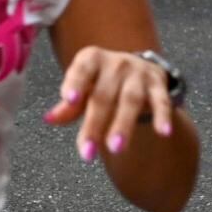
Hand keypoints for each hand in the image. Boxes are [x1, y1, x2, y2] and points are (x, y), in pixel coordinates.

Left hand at [43, 47, 175, 160]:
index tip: (68, 99)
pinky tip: (162, 132)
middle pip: (103, 95)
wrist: (138, 69)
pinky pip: (161, 100)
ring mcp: (138, 73)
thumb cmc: (102, 82)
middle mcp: (115, 63)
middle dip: (95, 124)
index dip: (75, 82)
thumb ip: (70, 105)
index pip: (81, 69)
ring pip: (130, 100)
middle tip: (87, 153)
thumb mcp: (84, 88)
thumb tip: (49, 119)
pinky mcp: (158, 84)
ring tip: (115, 149)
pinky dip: (162, 115)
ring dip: (123, 124)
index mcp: (91, 59)